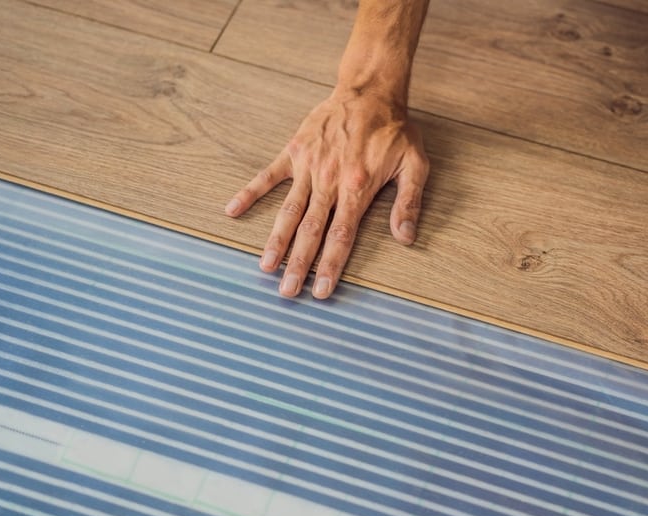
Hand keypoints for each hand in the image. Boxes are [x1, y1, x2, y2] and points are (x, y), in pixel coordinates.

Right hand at [225, 88, 428, 298]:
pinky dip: (250, 193)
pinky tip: (232, 211)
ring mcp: (308, 167)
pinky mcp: (294, 152)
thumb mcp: (415, 164)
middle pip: (310, 231)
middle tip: (286, 292)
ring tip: (265, 267)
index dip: (330, 266)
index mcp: (357, 188)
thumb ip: (409, 203)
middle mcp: (329, 181)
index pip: (341, 236)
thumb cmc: (394, 130)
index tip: (321, 292)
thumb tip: (406, 238)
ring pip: (289, 211)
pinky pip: (268, 176)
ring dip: (276, 240)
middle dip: (298, 264)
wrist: (369, 91)